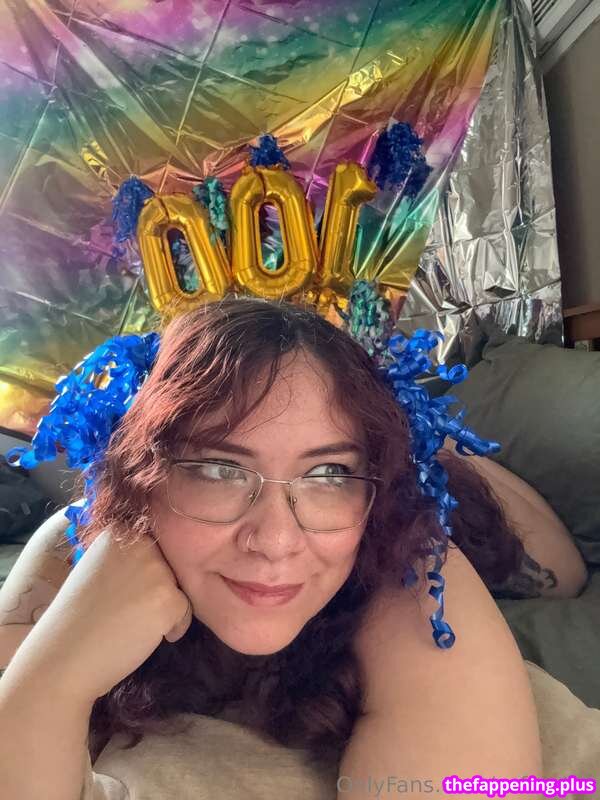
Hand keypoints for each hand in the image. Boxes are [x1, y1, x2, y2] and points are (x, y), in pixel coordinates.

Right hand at [10, 529, 192, 705]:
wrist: (62, 657)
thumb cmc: (75, 619)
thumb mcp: (95, 569)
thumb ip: (124, 558)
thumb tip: (156, 559)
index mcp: (119, 532)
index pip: (152, 547)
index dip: (143, 572)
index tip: (123, 591)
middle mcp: (141, 544)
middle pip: (169, 567)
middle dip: (155, 589)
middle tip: (126, 610)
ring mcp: (156, 571)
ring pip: (177, 590)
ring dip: (162, 609)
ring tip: (129, 623)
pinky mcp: (168, 599)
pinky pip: (185, 613)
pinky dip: (171, 629)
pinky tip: (140, 637)